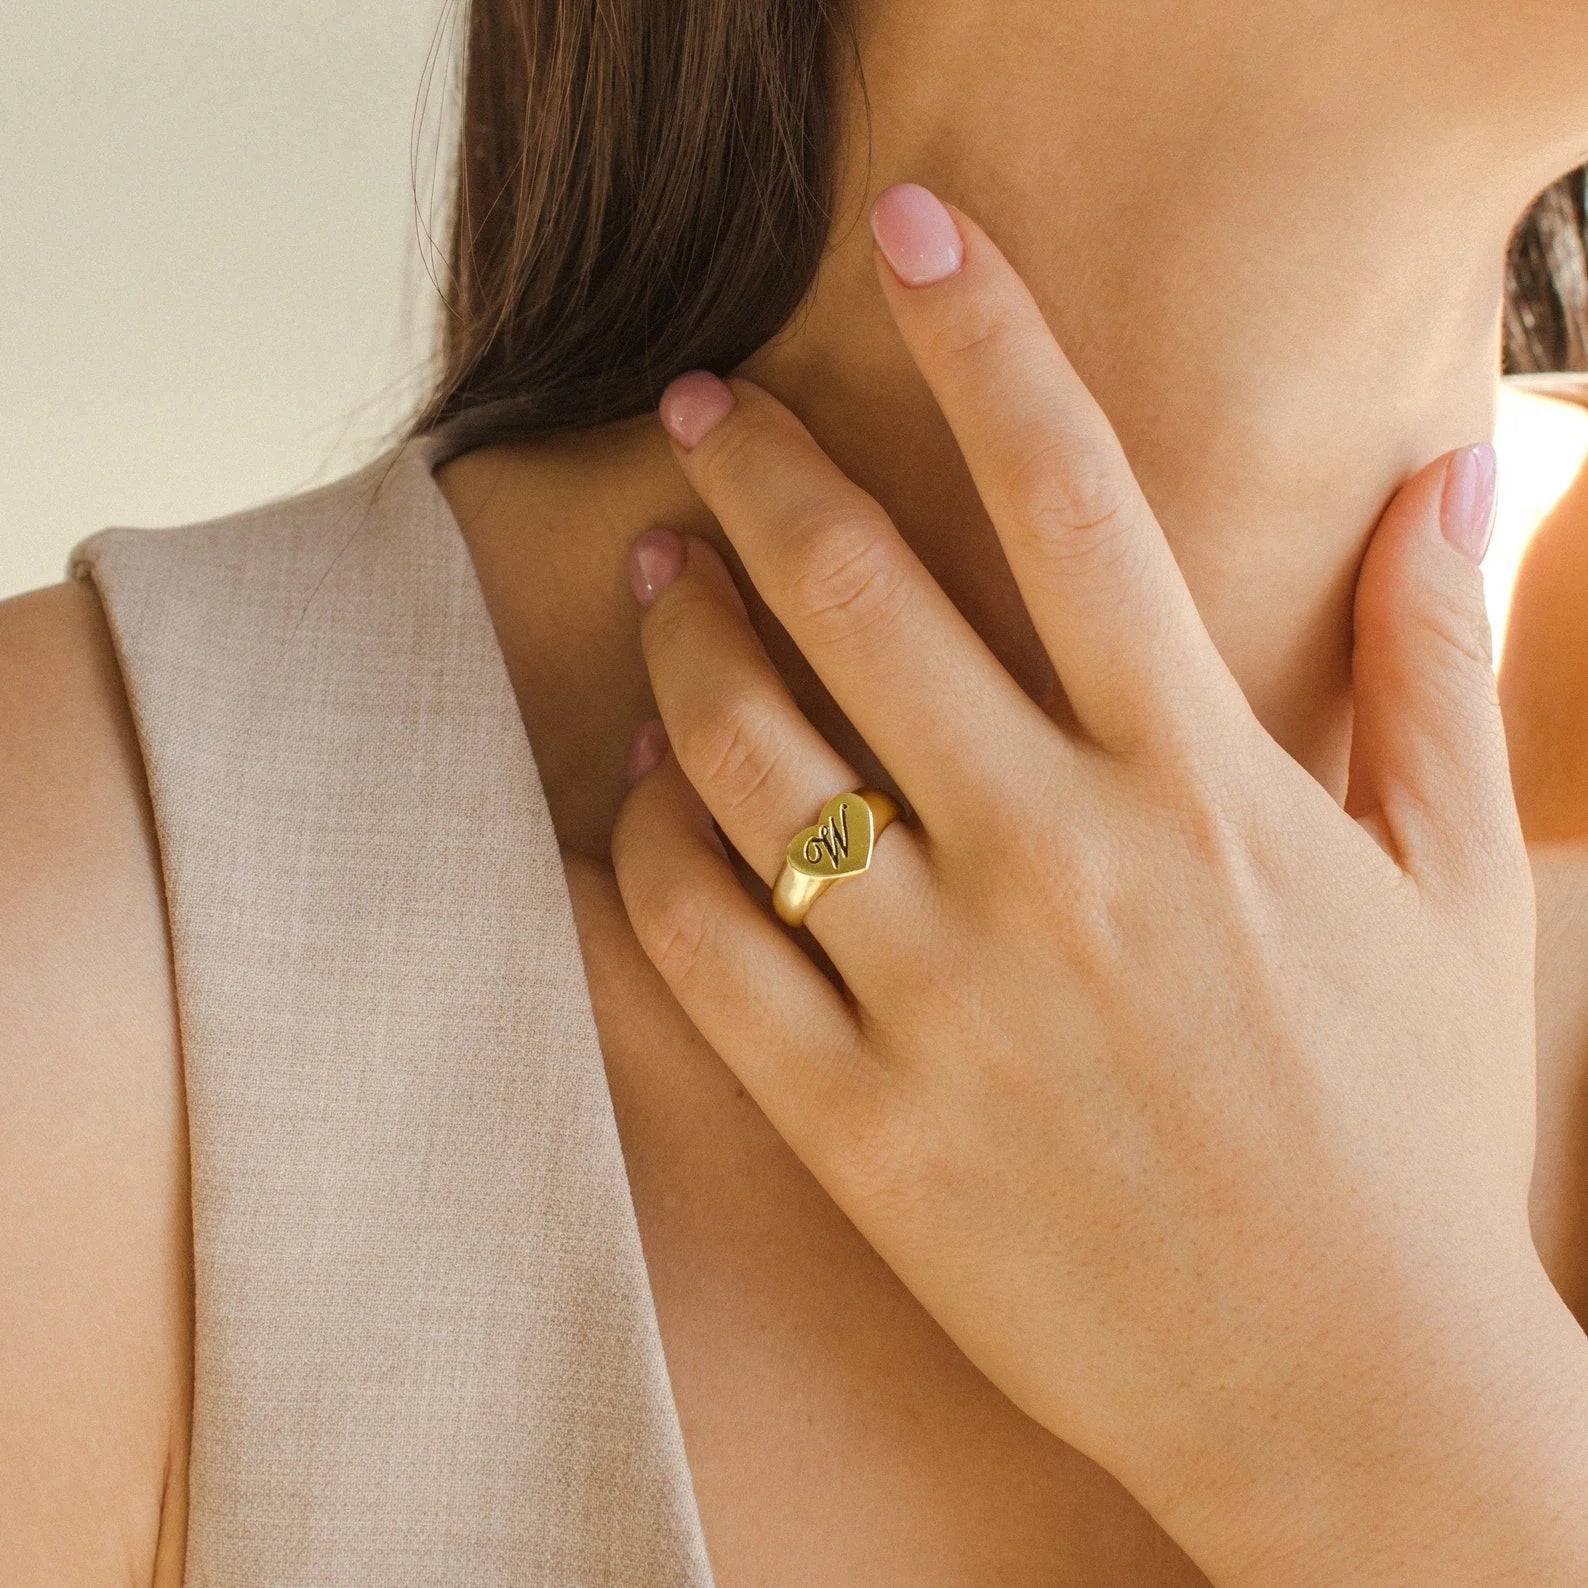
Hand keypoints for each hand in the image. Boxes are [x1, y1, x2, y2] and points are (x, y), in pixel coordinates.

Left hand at [611, 184, 1587, 1582]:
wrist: (1348, 1394)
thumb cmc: (1407, 1134)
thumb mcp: (1453, 886)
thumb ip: (1433, 667)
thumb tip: (1444, 478)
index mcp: (1204, 791)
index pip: (1078, 500)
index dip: (989, 338)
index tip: (915, 233)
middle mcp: (1060, 872)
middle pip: (861, 599)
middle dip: (758, 469)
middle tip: (695, 406)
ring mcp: (946, 1002)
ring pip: (748, 763)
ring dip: (681, 640)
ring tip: (654, 578)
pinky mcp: (866, 1126)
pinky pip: (700, 946)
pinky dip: (646, 846)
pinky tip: (642, 787)